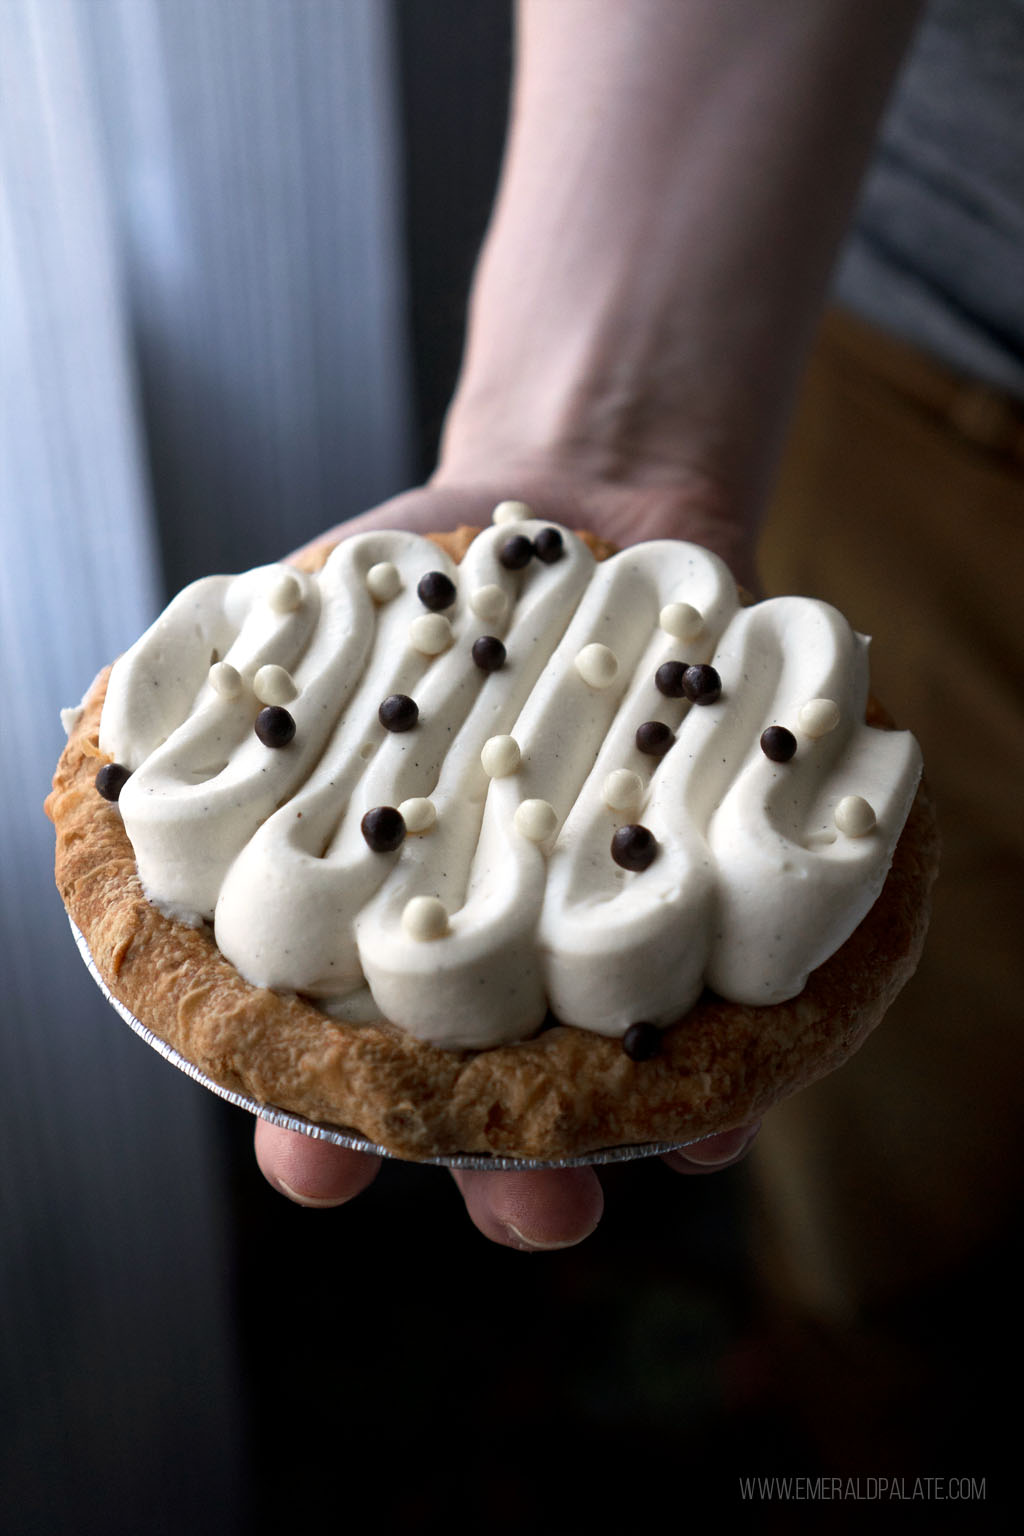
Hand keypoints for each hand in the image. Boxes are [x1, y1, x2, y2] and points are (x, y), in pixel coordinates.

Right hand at [263, 469, 758, 1247]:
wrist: (590, 506)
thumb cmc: (431, 583)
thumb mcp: (312, 624)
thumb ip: (226, 692)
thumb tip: (116, 742)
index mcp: (376, 915)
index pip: (333, 1055)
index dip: (317, 1122)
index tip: (318, 1169)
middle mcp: (486, 947)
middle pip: (486, 1092)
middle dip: (501, 1167)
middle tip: (538, 1217)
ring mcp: (594, 925)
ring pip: (607, 1064)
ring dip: (636, 1132)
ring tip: (665, 1160)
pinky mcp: (699, 892)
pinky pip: (720, 990)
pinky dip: (735, 1047)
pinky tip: (738, 1088)